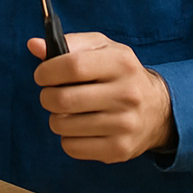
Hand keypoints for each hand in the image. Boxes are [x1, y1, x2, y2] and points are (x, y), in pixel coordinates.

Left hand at [27, 32, 176, 162]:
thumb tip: (34, 45)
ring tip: (69, 111)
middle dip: (47, 96)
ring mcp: (124, 125)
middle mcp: (126, 95)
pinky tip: (80, 128)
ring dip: (56, 117)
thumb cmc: (120, 74)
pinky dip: (67, 138)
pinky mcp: (119, 149)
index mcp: (121, 63)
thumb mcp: (102, 49)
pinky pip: (71, 147)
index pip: (71, 66)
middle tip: (52, 94)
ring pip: (62, 125)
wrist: (158, 110)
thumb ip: (68, 43)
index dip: (47, 71)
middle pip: (62, 99)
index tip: (42, 75)